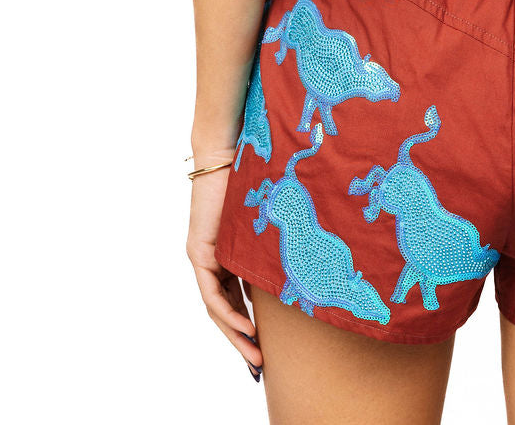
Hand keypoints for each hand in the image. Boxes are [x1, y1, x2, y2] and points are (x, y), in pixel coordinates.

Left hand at [185, 156, 263, 379]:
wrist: (232, 150)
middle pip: (225, 310)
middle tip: (259, 364)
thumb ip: (280, 240)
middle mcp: (213, 259)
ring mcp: (204, 257)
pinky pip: (211, 295)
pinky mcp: (199, 251)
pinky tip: (246, 330)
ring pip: (217, 308)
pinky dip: (228, 315)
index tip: (267, 344)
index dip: (251, 322)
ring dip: (236, 335)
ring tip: (255, 356)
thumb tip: (314, 253)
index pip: (237, 298)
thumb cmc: (257, 174)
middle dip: (243, 340)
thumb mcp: (273, 218)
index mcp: (231, 253)